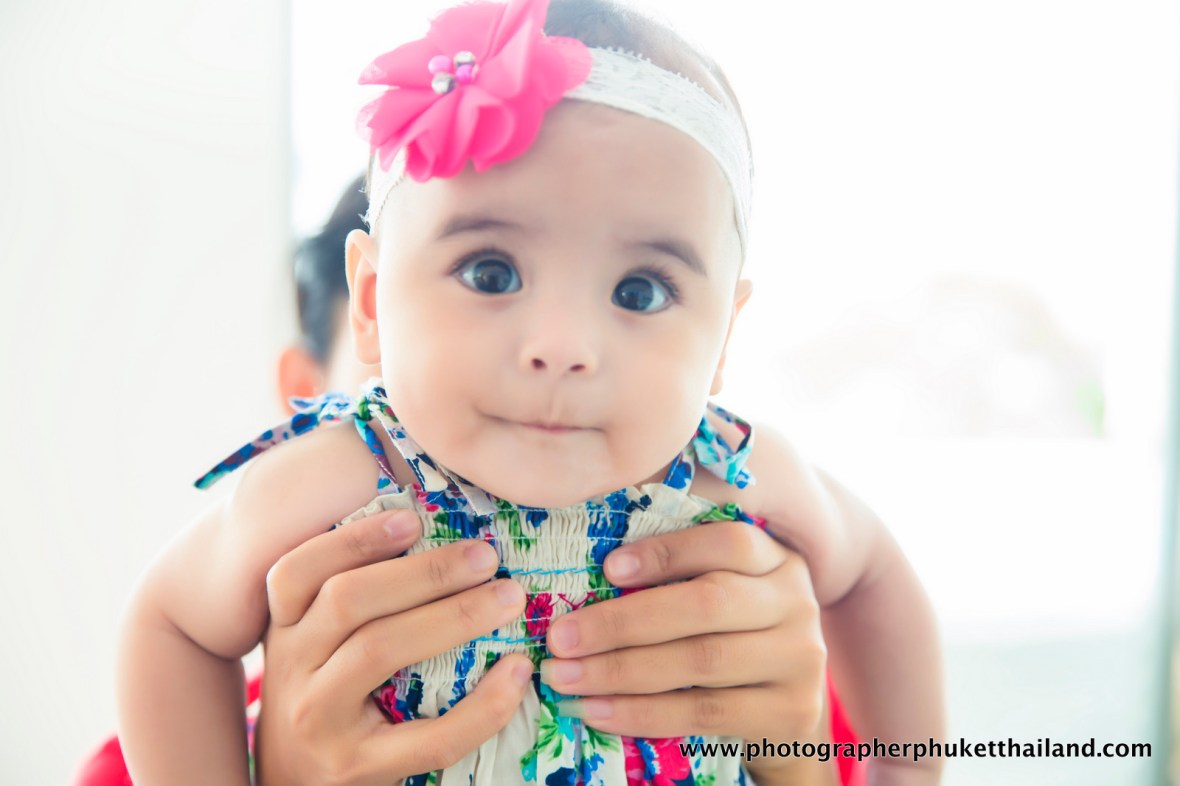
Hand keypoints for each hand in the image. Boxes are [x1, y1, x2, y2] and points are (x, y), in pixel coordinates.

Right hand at [254, 510, 530, 785]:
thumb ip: (349, 599)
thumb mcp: (316, 647)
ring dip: (454, 616)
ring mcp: (321, 721)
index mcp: (285, 629)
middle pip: (349, 601)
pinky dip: (482, 704)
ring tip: (508, 598)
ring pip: (380, 650)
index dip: (354, 539)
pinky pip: (429, 735)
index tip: (413, 519)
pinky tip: (516, 674)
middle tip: (487, 557)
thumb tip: (433, 528)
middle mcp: (292, 670)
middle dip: (425, 572)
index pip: (298, 571)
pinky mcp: (358, 769)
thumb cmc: (325, 700)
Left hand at [539, 522, 837, 783]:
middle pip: (707, 604)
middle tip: (561, 637)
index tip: (608, 568)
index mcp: (776, 561)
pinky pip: (704, 712)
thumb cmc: (731, 637)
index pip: (729, 543)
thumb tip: (595, 570)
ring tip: (566, 677)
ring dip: (621, 671)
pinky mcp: (790, 713)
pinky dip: (643, 713)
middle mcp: (796, 604)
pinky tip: (598, 711)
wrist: (785, 710)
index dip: (667, 553)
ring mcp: (800, 660)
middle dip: (623, 621)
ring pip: (700, 661)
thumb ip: (679, 576)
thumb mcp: (721, 593)